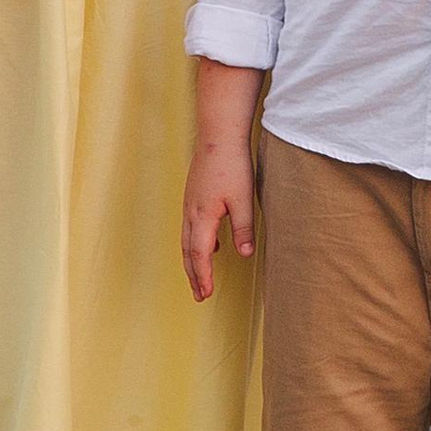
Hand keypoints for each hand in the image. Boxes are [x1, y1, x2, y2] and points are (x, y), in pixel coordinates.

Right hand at [181, 140, 256, 302]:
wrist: (218, 134)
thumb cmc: (231, 165)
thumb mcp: (242, 199)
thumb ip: (243, 229)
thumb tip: (245, 255)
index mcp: (202, 216)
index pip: (199, 254)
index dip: (203, 276)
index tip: (206, 294)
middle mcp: (190, 212)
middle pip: (188, 251)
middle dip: (194, 275)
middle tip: (199, 295)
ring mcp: (190, 203)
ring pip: (186, 239)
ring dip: (192, 260)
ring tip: (200, 277)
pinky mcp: (194, 195)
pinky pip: (190, 227)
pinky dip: (195, 243)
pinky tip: (210, 245)